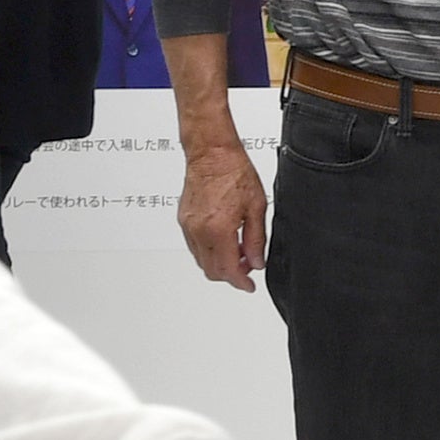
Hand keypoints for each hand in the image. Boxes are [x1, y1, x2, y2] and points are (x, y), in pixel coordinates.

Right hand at [179, 140, 269, 290]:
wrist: (211, 152)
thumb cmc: (233, 171)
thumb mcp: (256, 207)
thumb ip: (256, 239)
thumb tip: (256, 262)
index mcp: (218, 229)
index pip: (228, 270)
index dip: (241, 283)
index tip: (249, 286)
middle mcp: (199, 231)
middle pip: (212, 270)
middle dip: (230, 274)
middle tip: (247, 266)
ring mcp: (188, 226)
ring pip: (202, 260)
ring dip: (219, 263)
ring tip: (238, 251)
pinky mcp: (183, 220)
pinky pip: (195, 246)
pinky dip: (209, 251)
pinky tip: (224, 240)